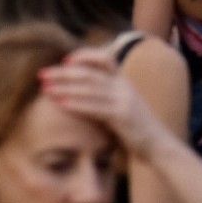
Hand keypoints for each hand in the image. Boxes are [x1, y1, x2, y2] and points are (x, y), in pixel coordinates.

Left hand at [39, 48, 173, 163]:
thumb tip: (74, 86)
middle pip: (88, 74)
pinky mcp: (122, 116)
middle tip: (42, 75)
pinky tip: (61, 104)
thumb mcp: (121, 104)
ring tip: (45, 90)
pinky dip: (76, 104)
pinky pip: (95, 107)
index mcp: (123, 81)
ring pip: (88, 89)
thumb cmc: (135, 127)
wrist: (159, 146)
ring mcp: (124, 100)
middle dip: (62, 74)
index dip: (84, 56)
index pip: (105, 58)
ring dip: (64, 89)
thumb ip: (104, 93)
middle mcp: (124, 87)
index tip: (65, 61)